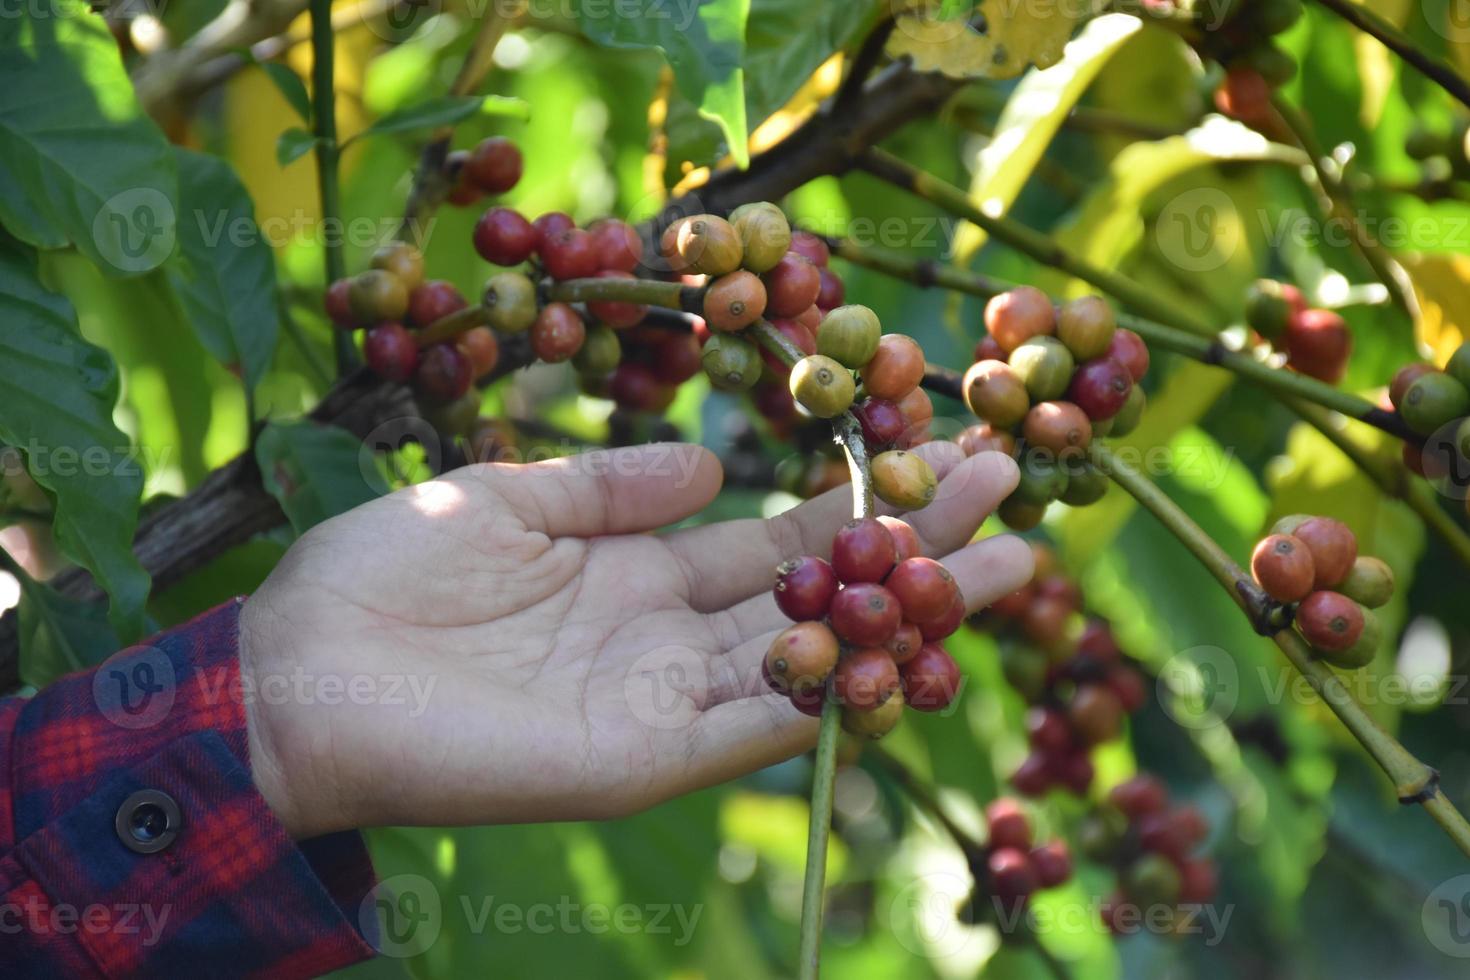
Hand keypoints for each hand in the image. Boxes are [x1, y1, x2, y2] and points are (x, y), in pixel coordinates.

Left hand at [239, 442, 1027, 837]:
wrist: (301, 669)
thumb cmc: (386, 575)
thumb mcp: (509, 499)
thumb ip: (612, 487)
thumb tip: (715, 465)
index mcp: (636, 572)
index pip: (772, 534)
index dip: (852, 498)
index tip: (933, 451)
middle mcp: (667, 637)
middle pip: (817, 590)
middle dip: (911, 544)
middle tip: (1013, 489)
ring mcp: (663, 702)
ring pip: (811, 656)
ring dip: (903, 616)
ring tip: (1004, 563)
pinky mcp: (641, 758)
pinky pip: (751, 726)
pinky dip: (828, 693)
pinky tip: (907, 650)